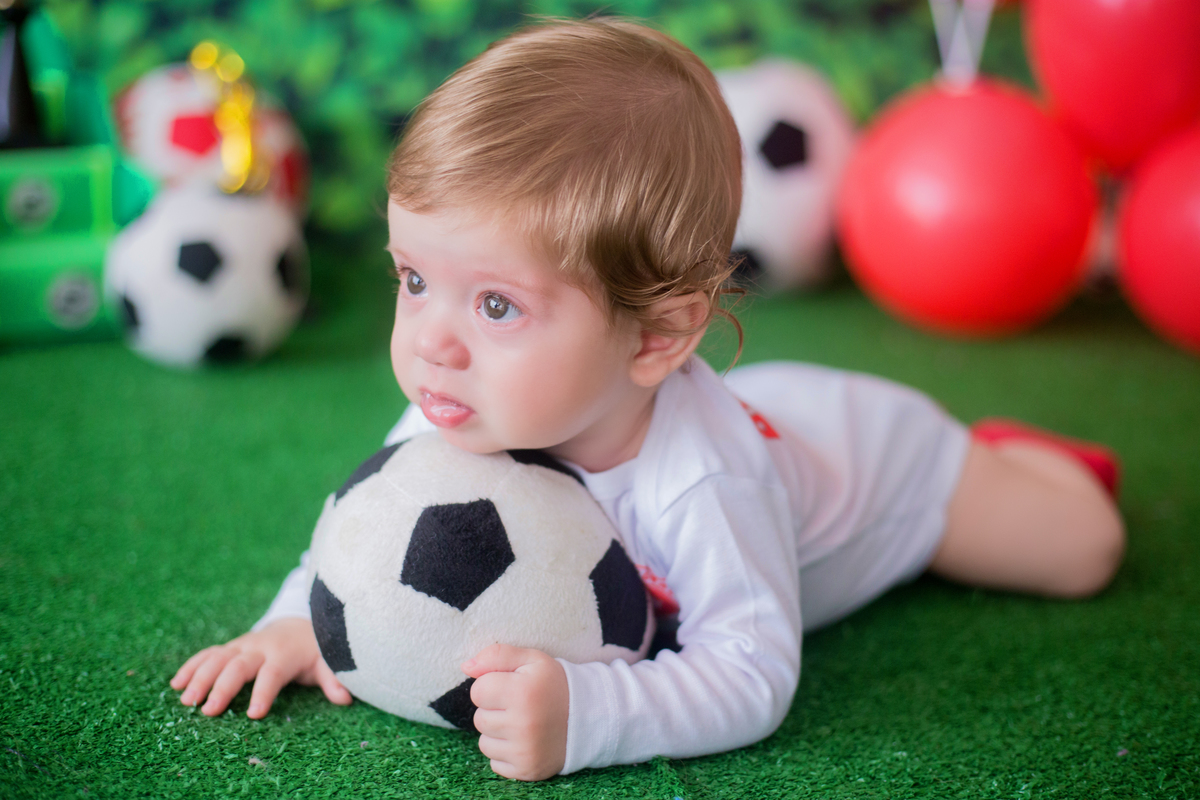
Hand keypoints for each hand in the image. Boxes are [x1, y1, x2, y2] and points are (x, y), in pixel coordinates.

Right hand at [170, 617, 351, 717]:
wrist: (300, 622)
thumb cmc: (314, 649)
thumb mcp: (328, 662)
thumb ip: (334, 679)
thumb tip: (346, 698)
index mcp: (284, 654)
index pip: (272, 674)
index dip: (263, 693)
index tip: (255, 714)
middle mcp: (259, 648)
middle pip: (238, 666)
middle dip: (222, 688)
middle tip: (208, 711)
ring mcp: (242, 646)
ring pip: (217, 658)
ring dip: (200, 678)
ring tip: (186, 701)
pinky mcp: (231, 647)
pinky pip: (208, 654)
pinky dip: (191, 666)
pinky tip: (175, 683)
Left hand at [462, 644, 568, 780]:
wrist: (589, 718)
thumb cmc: (554, 685)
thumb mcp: (532, 660)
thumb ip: (497, 656)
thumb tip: (465, 666)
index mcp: (523, 691)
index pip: (478, 690)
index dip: (491, 686)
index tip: (511, 686)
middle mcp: (523, 723)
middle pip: (479, 717)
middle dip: (494, 710)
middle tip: (520, 706)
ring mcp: (525, 750)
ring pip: (484, 741)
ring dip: (498, 732)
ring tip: (522, 723)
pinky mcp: (526, 769)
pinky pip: (494, 762)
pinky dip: (505, 752)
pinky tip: (524, 741)